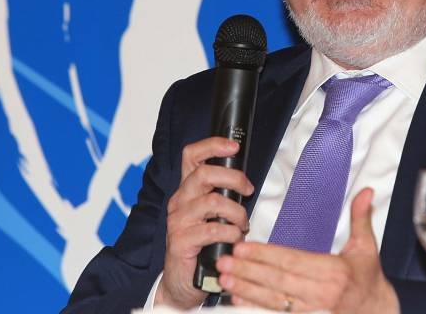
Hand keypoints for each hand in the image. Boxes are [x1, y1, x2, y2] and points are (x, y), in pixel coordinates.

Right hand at [155, 137, 254, 308]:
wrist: (183, 281)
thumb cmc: (204, 245)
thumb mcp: (213, 214)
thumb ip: (224, 195)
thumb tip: (245, 181)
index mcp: (188, 190)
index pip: (192, 156)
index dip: (212, 145)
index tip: (234, 146)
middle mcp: (180, 201)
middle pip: (204, 174)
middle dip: (234, 178)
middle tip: (248, 190)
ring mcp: (178, 221)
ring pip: (212, 202)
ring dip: (236, 212)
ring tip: (243, 224)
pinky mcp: (180, 241)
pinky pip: (212, 230)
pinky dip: (230, 233)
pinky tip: (235, 239)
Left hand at [216, 188, 399, 313]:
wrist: (377, 312)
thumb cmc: (368, 280)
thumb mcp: (367, 247)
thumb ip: (361, 218)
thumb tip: (365, 191)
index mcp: (335, 272)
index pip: (292, 261)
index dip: (265, 255)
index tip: (243, 248)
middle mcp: (323, 294)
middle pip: (278, 281)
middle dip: (248, 271)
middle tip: (225, 262)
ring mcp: (314, 312)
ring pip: (273, 301)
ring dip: (247, 290)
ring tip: (226, 280)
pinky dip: (256, 309)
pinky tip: (239, 301)